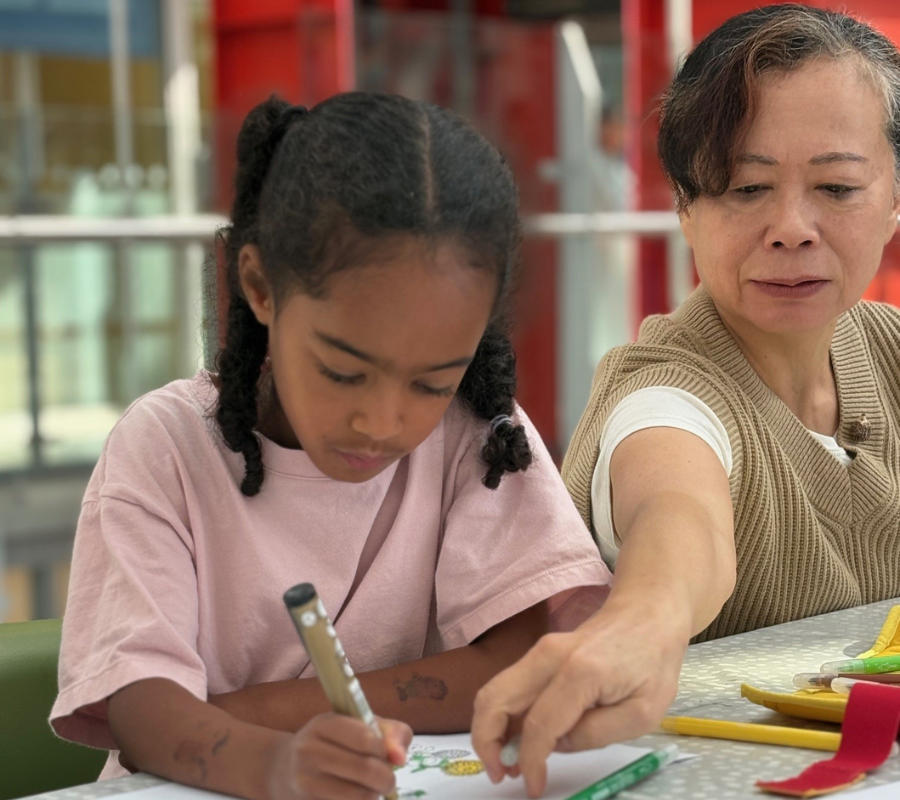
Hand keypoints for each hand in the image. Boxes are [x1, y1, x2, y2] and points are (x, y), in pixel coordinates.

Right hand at [268, 714, 411, 799]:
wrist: (284, 770)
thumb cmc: (332, 743)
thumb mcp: (356, 726)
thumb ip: (389, 733)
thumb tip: (400, 758)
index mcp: (323, 724)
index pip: (365, 738)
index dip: (384, 750)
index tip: (387, 755)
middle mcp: (308, 751)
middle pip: (365, 769)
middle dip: (386, 778)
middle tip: (388, 780)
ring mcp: (304, 782)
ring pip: (358, 796)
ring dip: (373, 795)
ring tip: (371, 789)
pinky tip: (354, 798)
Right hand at [471, 600, 687, 797]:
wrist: (647, 613)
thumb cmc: (652, 661)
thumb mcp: (642, 713)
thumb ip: (596, 734)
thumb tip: (557, 745)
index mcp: (578, 673)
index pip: (537, 725)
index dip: (529, 762)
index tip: (532, 787)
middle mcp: (547, 657)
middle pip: (493, 700)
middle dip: (486, 743)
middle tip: (502, 774)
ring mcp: (539, 651)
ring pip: (494, 691)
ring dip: (489, 729)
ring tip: (508, 761)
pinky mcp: (538, 653)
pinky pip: (508, 686)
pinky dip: (502, 715)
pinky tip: (518, 738)